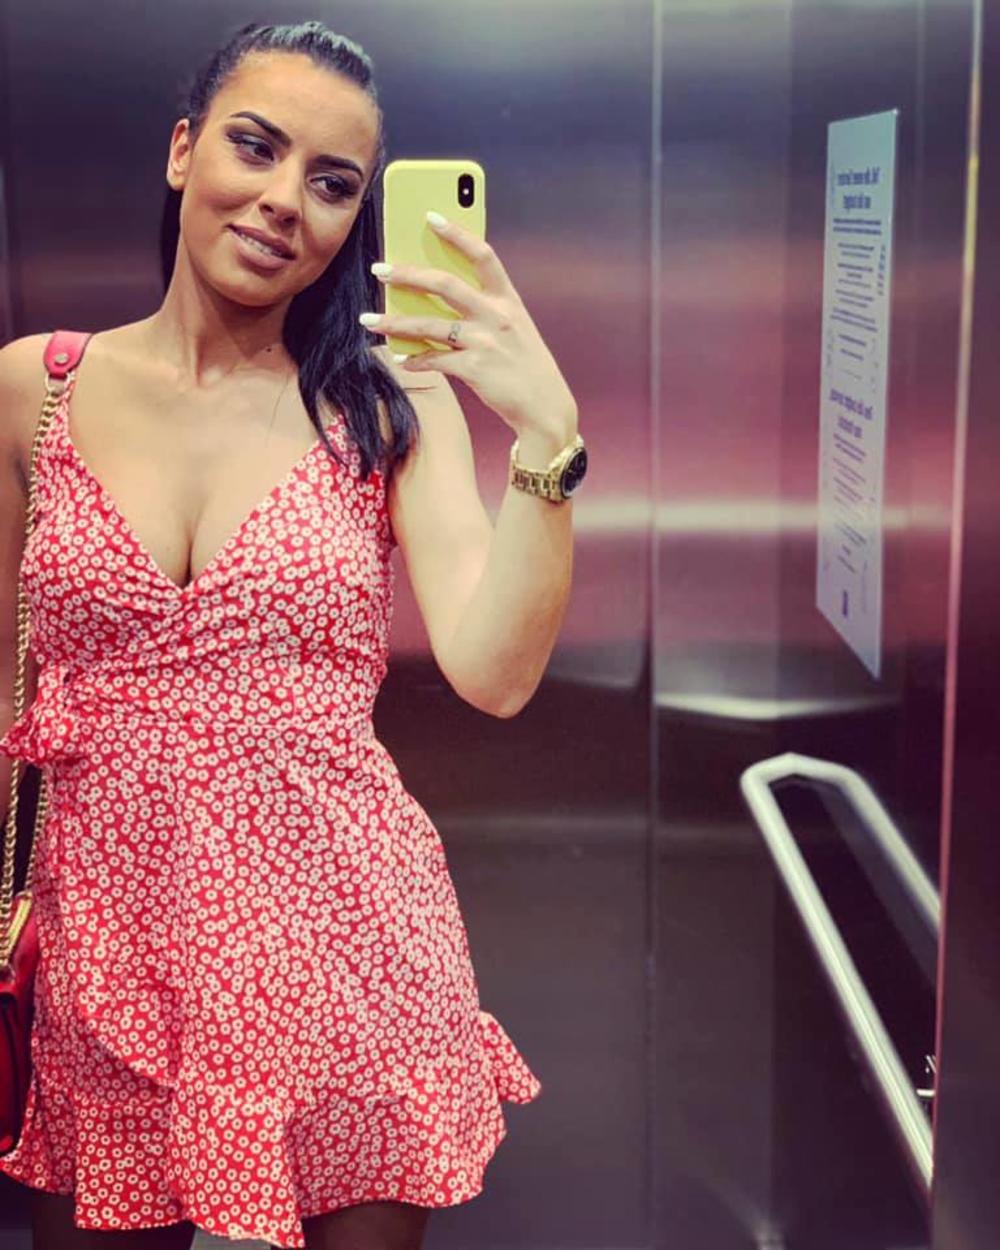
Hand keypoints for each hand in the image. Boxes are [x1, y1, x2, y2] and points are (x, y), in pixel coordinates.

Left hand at [359, 212, 577, 435]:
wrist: (545, 407)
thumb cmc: (523, 364)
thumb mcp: (513, 327)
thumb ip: (483, 308)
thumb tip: (437, 295)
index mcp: (508, 299)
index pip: (483, 255)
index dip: (457, 233)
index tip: (431, 216)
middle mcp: (497, 315)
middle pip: (445, 284)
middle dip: (408, 274)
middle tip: (379, 268)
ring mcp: (485, 342)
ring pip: (429, 325)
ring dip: (395, 322)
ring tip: (369, 320)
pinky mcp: (475, 369)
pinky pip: (434, 360)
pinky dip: (414, 359)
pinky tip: (400, 359)